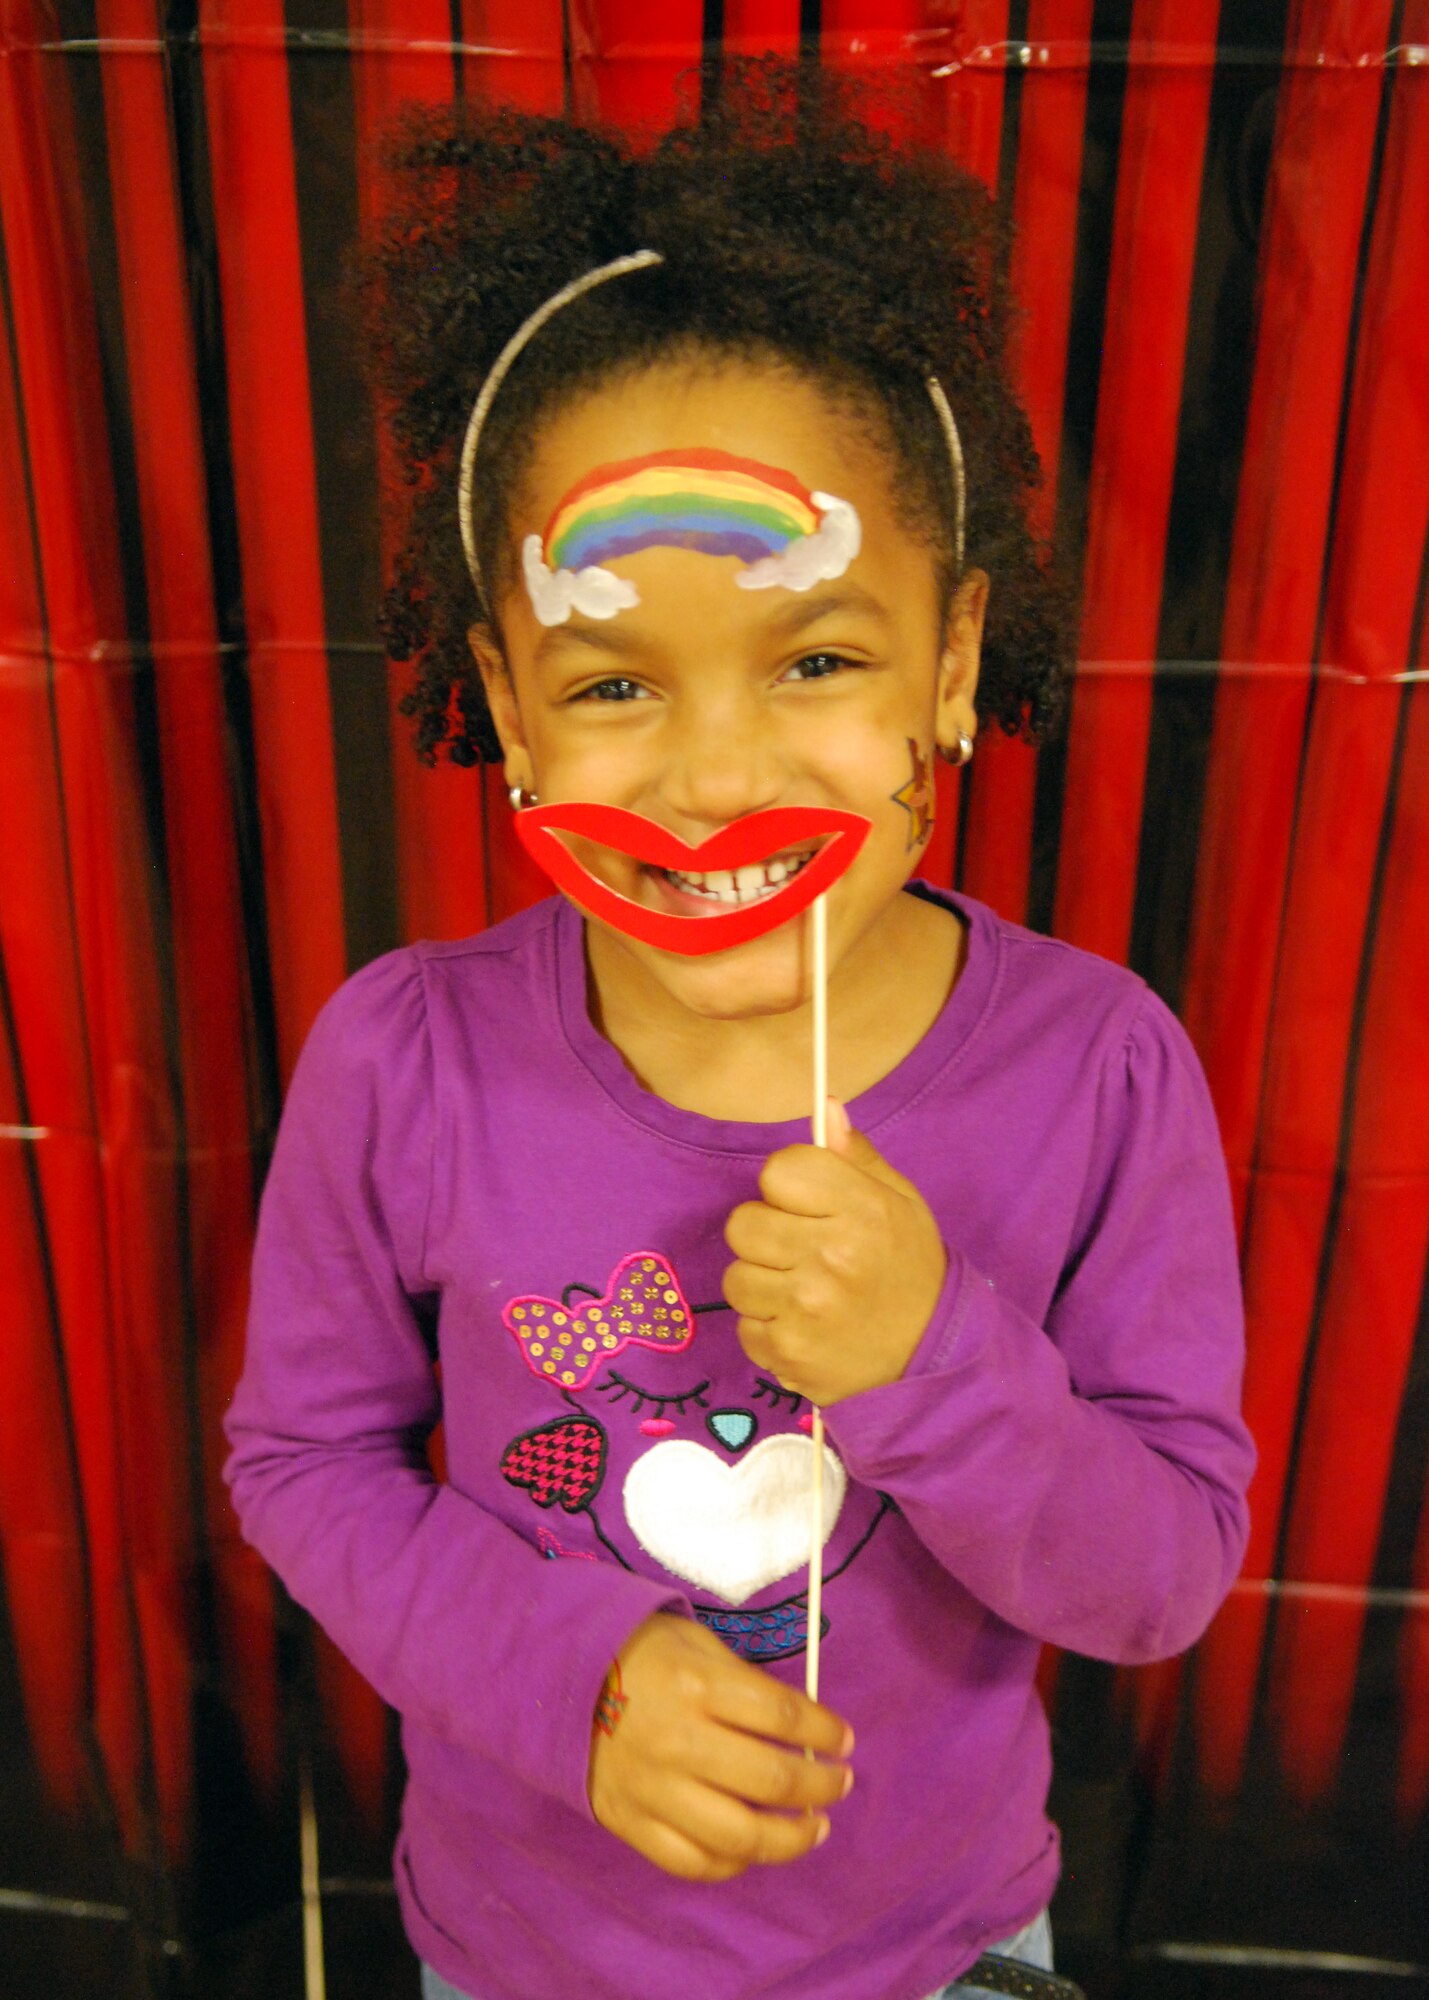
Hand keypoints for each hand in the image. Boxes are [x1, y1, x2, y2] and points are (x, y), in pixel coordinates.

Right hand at [588, 1613, 853, 1880]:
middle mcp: (680, 1743)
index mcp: (699, 1688)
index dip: (825, 1731)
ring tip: (814, 1828)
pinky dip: (735, 1863)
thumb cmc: (643, 1656)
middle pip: (771, 1780)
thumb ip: (747, 1686)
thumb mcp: (698, 1646)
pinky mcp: (632, 1825)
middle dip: (821, 1786)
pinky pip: (693, 1864)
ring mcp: (655, 1791)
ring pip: (740, 1836)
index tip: (844, 1739)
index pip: (783, 1717)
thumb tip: (802, 1730)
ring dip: (791, 1838)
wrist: (562, 1681)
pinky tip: (756, 1848)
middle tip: (840, 1783)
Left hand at [723, 1099, 946, 1405]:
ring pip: (736, 1277)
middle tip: (803, 1253)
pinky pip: (744, 1325)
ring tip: (803, 1293)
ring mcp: (805, 1308)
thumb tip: (825, 1107)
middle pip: (744, 1223)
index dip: (787, 1188)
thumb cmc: (911, 1271)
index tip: (809, 1206)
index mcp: (861, 1210)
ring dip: (762, 1284)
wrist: (930, 1360)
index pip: (778, 1171)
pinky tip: (802, 1326)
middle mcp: (830, 1256)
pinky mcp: (786, 1351)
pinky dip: (767, 1327)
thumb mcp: (900, 1204)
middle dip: (767, 1236)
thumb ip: (856, 1158)